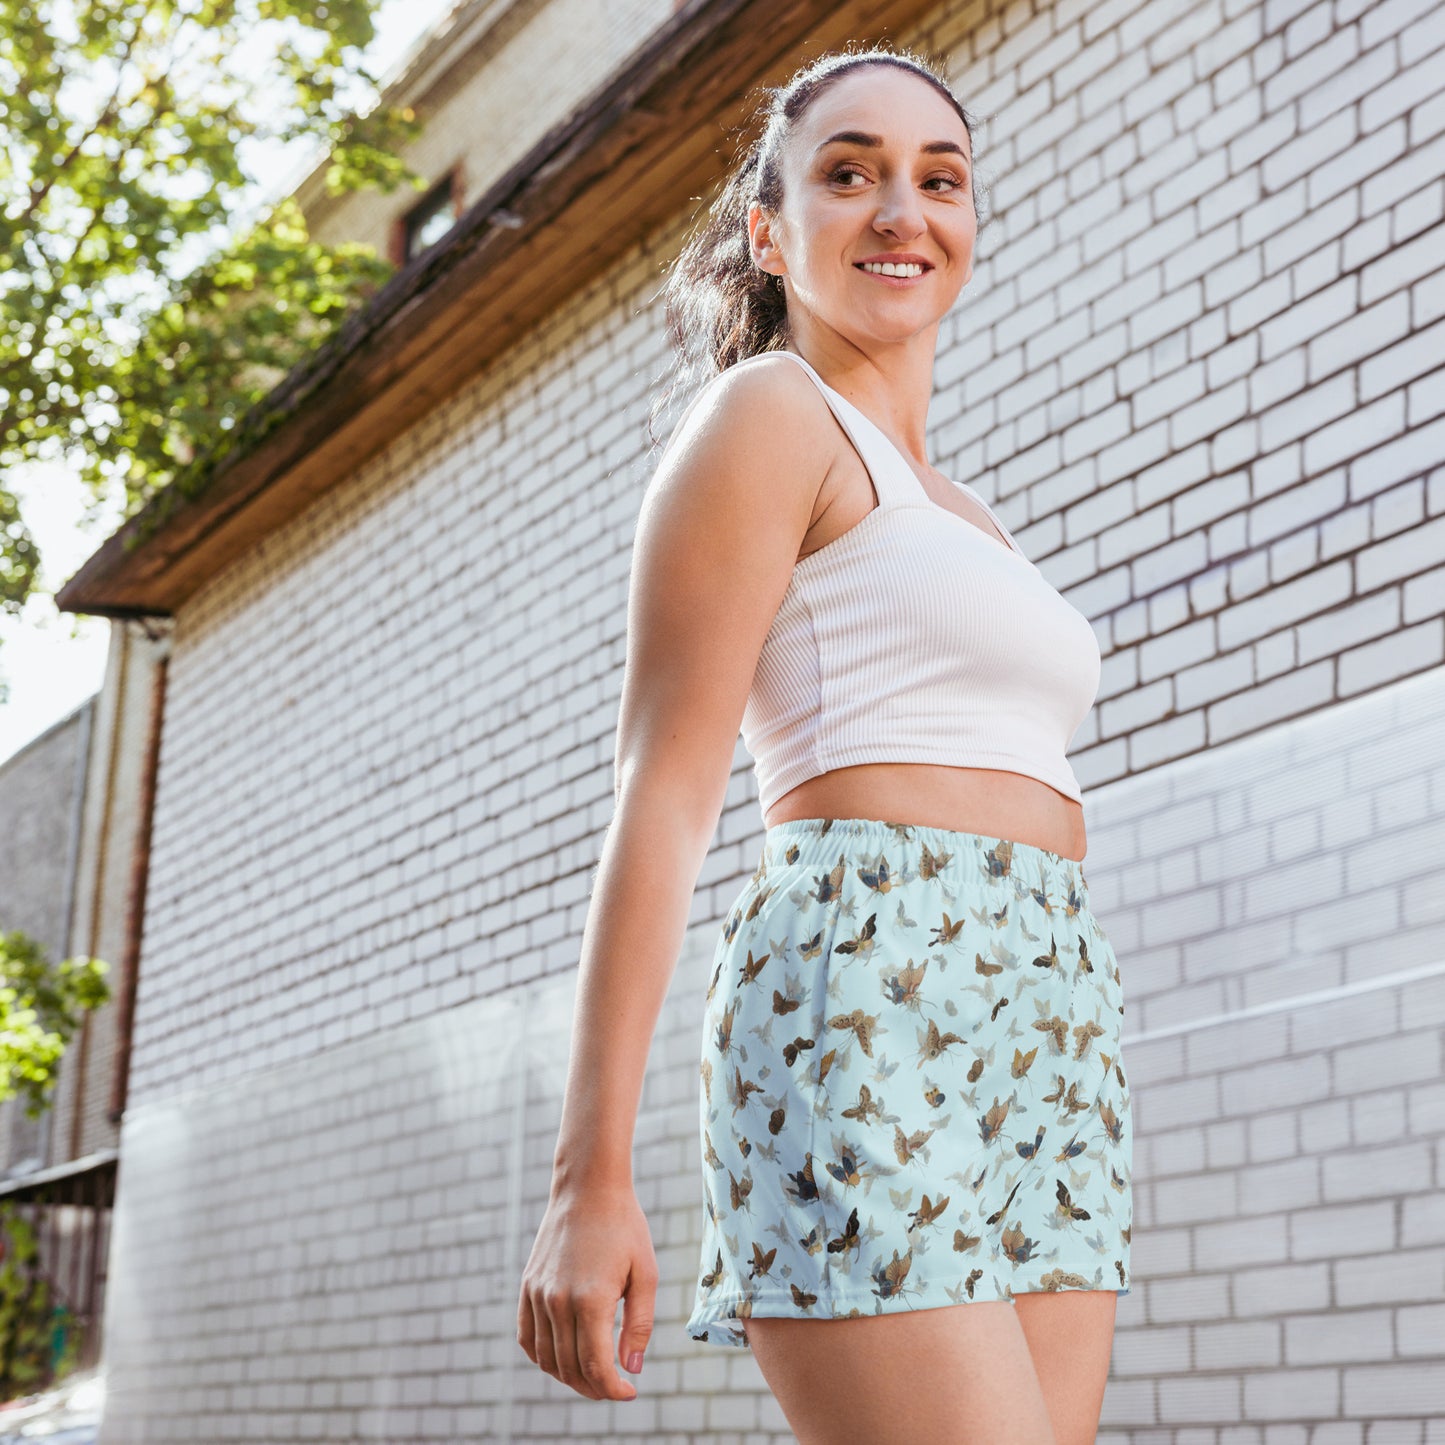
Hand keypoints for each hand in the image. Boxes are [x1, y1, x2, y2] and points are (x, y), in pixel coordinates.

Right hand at [517, 1181, 656, 1400]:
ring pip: (546, 1358)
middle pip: (570, 1368)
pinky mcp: (527, 1285)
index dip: (612, 1389)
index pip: (595, 1366)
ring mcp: (538, 1294)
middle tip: (614, 1387)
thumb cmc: (624, 1227)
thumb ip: (640, 1325)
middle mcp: (557, 1301)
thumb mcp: (645, 1273)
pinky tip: (561, 1358)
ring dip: (568, 1377)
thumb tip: (631, 1369)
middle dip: (594, 1387)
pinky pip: (526, 1337)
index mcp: (590, 1300)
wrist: (588, 1187)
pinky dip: (542, 1357)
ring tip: (593, 1376)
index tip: (629, 1392)